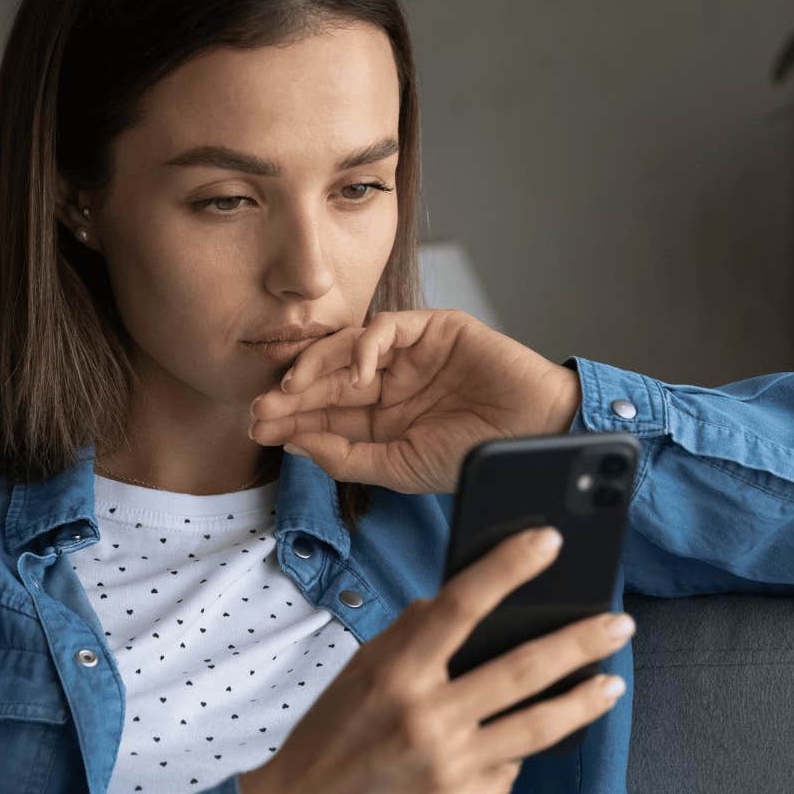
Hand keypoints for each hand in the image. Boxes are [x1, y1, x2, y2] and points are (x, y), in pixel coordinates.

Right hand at [236, 524, 633, 793]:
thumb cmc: (327, 740)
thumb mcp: (358, 675)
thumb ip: (407, 636)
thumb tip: (449, 603)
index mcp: (396, 673)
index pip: (461, 604)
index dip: (508, 567)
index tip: (548, 541)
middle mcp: (427, 718)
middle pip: (523, 667)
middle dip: (581, 640)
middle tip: (619, 622)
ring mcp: (450, 768)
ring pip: (538, 725)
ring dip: (583, 699)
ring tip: (611, 682)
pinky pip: (506, 767)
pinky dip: (512, 750)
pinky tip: (516, 742)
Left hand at [246, 309, 581, 493]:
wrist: (537, 438)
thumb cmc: (476, 457)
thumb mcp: (400, 467)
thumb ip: (346, 456)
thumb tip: (295, 441)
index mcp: (383, 419)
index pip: (325, 413)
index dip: (290, 418)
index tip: (256, 428)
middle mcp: (392, 383)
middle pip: (328, 381)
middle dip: (292, 394)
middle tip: (260, 407)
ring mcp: (411, 354)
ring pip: (348, 349)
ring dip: (316, 366)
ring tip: (292, 388)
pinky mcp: (434, 329)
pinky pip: (388, 327)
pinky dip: (366, 344)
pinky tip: (356, 372)